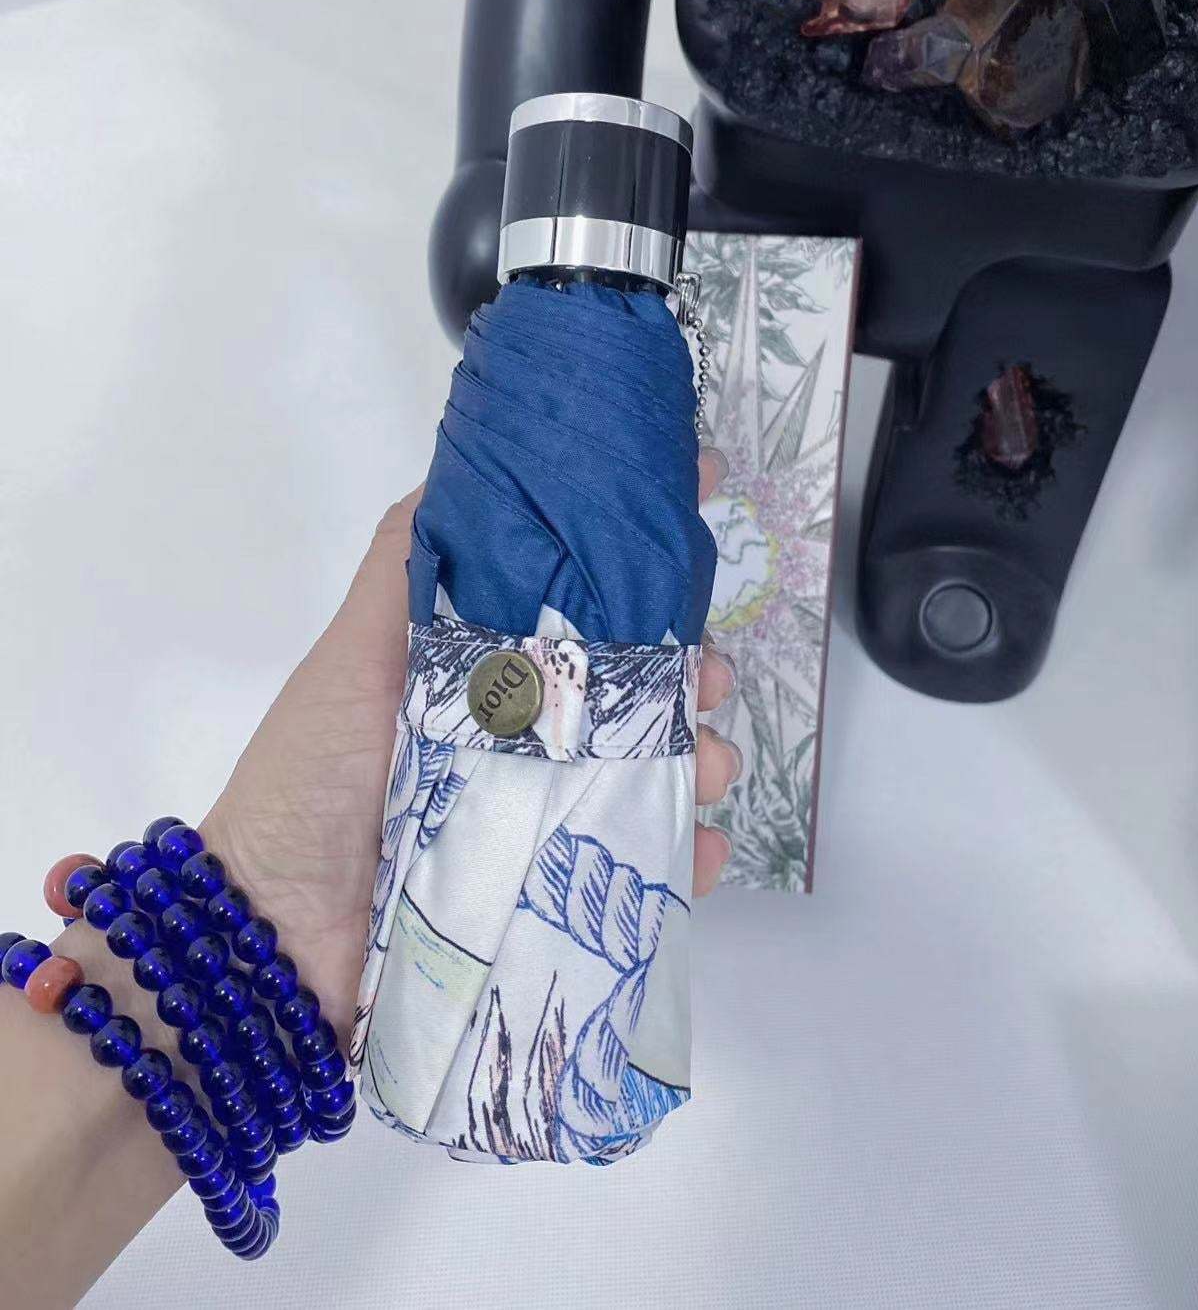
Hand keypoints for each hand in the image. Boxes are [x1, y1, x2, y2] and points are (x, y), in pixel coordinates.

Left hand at [203, 451, 737, 1042]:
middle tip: (713, 676)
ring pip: (646, 778)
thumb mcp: (352, 655)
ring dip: (700, 761)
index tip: (695, 522)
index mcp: (479, 678)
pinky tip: (703, 851)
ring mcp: (536, 822)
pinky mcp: (547, 900)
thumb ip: (402, 566)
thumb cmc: (310, 780)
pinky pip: (634, 873)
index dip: (636, 580)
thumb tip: (459, 471)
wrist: (270, 939)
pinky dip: (683, 861)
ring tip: (714, 766)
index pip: (576, 617)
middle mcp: (516, 743)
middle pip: (628, 698)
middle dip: (687, 677)